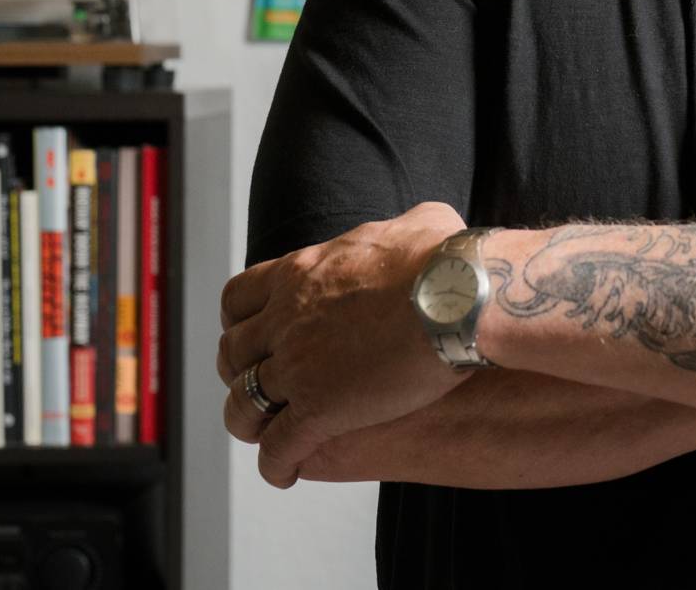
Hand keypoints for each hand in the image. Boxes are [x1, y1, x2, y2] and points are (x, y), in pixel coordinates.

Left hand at [214, 201, 470, 487]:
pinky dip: (276, 463)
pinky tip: (286, 472)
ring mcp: (298, 367)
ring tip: (264, 435)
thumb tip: (418, 226)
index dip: (239, 322)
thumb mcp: (419, 223)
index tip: (252, 335)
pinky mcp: (320, 410)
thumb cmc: (446, 261)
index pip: (238, 299)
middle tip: (259, 385)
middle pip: (233, 353)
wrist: (462, 298)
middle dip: (240, 373)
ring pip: (244, 405)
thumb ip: (400, 229)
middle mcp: (287, 320)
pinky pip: (279, 446)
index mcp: (301, 274)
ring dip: (249, 422)